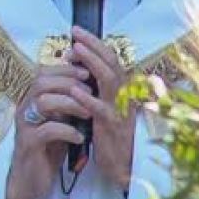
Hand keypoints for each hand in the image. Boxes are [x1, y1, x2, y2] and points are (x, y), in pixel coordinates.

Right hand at [6, 63, 90, 198]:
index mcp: (32, 99)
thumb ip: (68, 103)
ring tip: (88, 113)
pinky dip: (67, 131)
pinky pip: (47, 130)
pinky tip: (80, 137)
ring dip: (70, 104)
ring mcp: (25, 126)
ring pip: (43, 102)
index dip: (66, 69)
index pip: (44, 73)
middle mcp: (25, 108)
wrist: (32, 178)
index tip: (88, 72)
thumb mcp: (60, 120)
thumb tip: (91, 83)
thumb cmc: (48, 147)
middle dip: (69, 82)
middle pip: (41, 82)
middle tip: (90, 90)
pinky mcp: (29, 144)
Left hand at [64, 26, 135, 190]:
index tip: (77, 33)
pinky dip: (87, 99)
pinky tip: (74, 91)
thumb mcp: (105, 106)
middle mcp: (124, 95)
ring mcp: (119, 109)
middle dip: (93, 45)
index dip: (95, 44)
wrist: (124, 165)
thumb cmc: (112, 135)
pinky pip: (101, 109)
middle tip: (75, 33)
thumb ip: (96, 87)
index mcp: (121, 89)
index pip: (110, 59)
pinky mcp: (112, 127)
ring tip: (75, 51)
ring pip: (109, 80)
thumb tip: (78, 66)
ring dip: (91, 63)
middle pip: (111, 62)